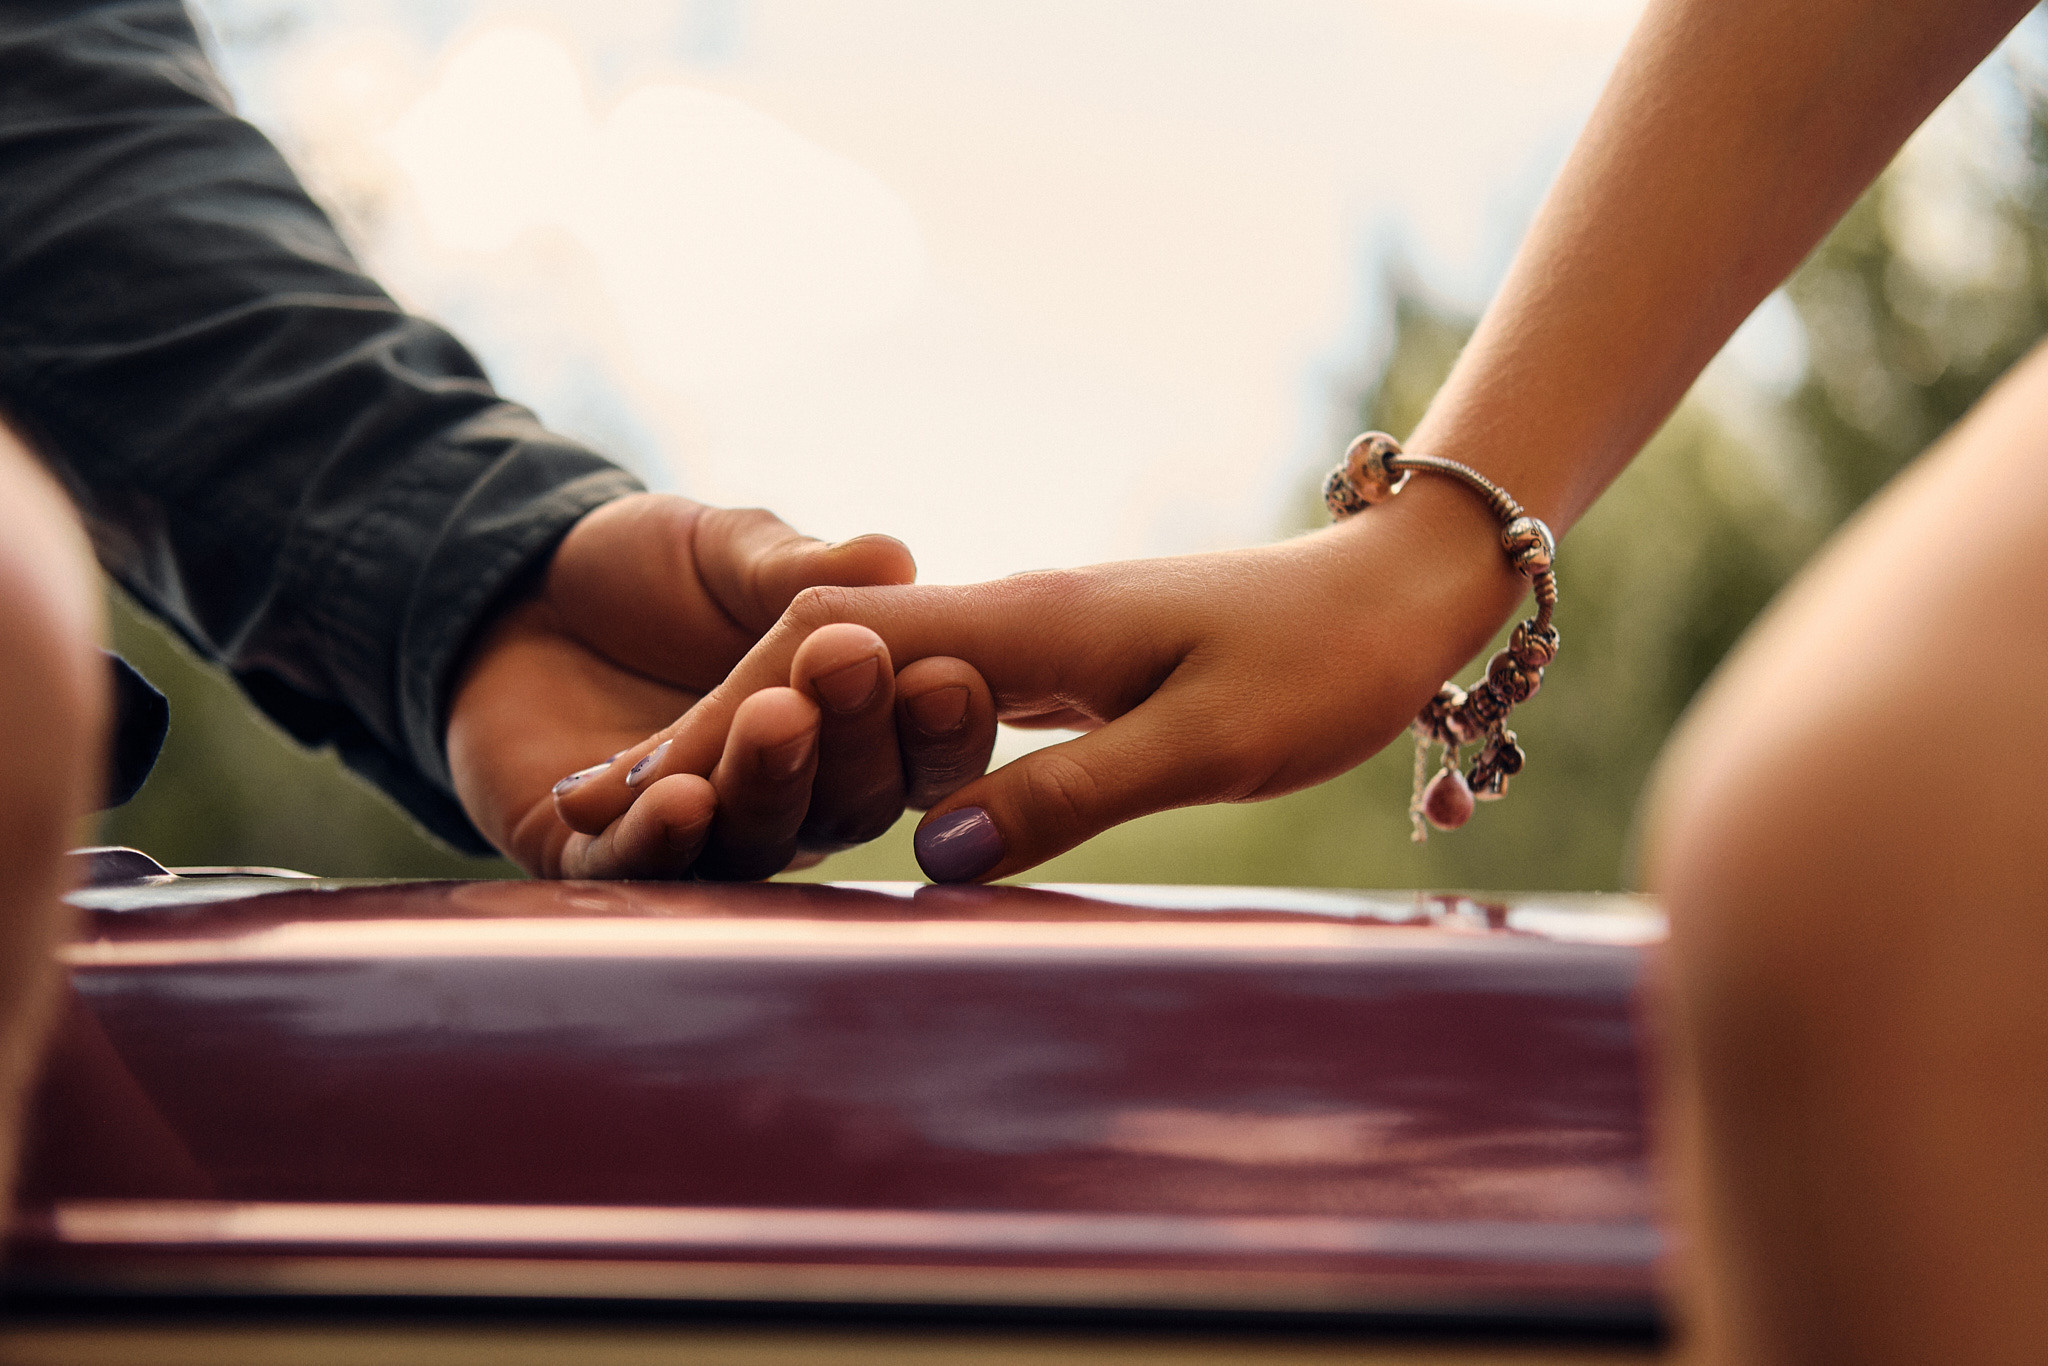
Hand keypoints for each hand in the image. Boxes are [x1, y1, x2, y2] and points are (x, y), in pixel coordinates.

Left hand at [447, 494, 995, 877]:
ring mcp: (702, 839)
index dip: (935, 724)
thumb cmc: (649, 571)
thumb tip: (893, 560)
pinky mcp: (598, 858)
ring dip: (769, 782)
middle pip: (848, 805)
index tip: (946, 674)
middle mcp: (790, 804)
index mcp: (845, 736)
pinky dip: (662, 837)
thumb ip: (800, 567)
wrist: (514, 590)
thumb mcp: (729, 554)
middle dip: (853, 737)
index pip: (913, 753)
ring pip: (757, 840)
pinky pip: (640, 866)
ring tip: (773, 717)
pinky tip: (680, 797)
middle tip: (846, 666)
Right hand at [553, 483, 1528, 880]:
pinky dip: (842, 740)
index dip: (728, 716)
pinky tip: (813, 786)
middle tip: (601, 811)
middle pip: (812, 656)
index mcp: (1016, 621)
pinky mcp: (1049, 665)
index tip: (644, 787)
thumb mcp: (1207, 743)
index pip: (827, 650)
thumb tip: (930, 854)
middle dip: (708, 728)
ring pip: (855, 676)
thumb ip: (1071, 791)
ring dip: (763, 735)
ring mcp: (1020, 636)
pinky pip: (913, 699)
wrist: (1395, 594)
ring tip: (666, 807)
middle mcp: (998, 614)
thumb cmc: (1318, 664)